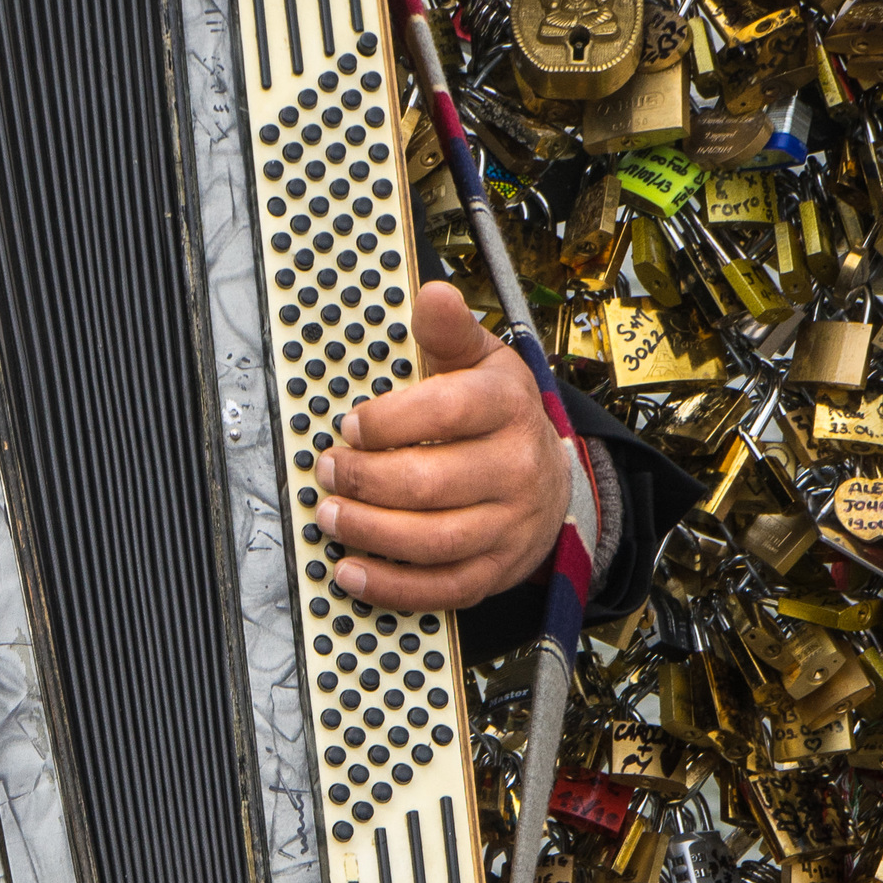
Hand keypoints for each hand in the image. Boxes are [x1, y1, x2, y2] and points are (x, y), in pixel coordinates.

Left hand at [311, 282, 573, 610]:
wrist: (553, 480)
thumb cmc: (500, 416)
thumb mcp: (482, 362)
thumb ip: (448, 332)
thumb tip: (431, 294)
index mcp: (507, 407)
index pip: (446, 413)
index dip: (388, 422)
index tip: (350, 426)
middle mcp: (516, 467)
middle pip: (431, 483)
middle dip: (366, 480)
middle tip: (328, 472)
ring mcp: (509, 525)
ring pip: (434, 539)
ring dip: (370, 532)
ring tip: (329, 515)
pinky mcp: (495, 570)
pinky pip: (443, 588)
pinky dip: (392, 587)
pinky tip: (352, 571)